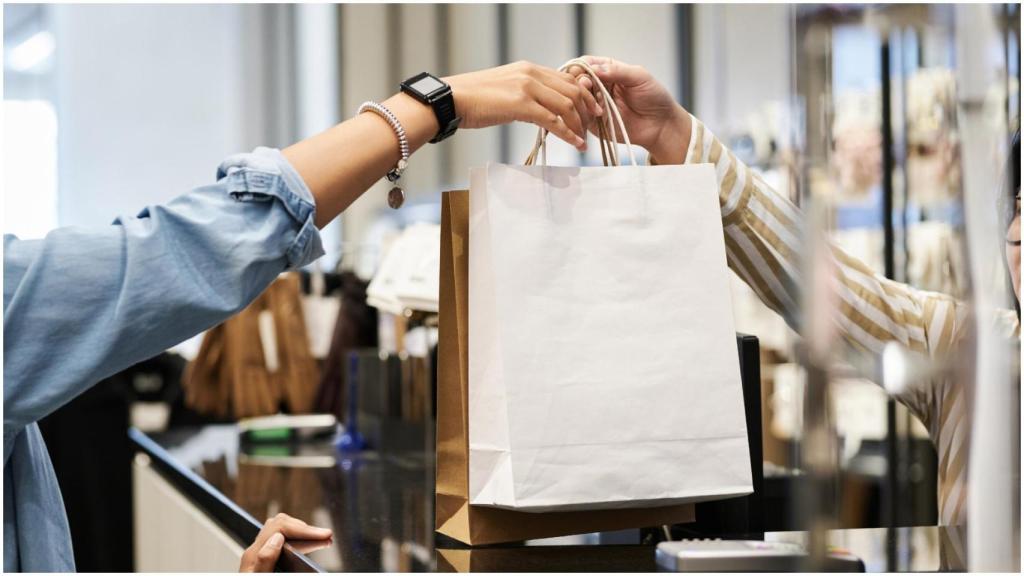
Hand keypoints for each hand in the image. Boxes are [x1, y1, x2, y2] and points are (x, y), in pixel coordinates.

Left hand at [239, 513, 332, 571]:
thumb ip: (265, 561)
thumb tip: (277, 539)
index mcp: (253, 556)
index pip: (280, 528)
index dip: (304, 530)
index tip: (324, 536)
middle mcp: (255, 552)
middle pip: (281, 525)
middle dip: (307, 529)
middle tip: (327, 538)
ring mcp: (258, 556)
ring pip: (281, 531)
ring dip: (303, 532)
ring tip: (322, 540)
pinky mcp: (264, 562)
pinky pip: (281, 541)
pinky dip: (298, 540)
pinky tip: (308, 547)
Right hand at [445, 61, 603, 151]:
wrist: (452, 99)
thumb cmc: (473, 99)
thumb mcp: (505, 89)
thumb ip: (525, 94)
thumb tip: (539, 109)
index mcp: (529, 68)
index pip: (567, 79)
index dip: (584, 95)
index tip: (592, 110)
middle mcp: (532, 74)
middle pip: (573, 90)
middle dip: (587, 110)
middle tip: (592, 127)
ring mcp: (527, 87)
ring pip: (567, 105)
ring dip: (579, 124)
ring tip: (583, 140)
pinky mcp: (521, 104)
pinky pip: (553, 120)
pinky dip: (568, 133)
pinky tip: (575, 143)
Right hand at [570, 56, 691, 163]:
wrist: (661, 125)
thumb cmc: (655, 97)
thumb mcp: (639, 77)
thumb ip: (617, 70)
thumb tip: (594, 69)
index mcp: (609, 71)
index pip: (587, 64)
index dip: (581, 66)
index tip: (581, 69)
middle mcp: (599, 87)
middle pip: (578, 81)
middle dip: (580, 82)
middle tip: (587, 85)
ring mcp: (596, 105)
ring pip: (578, 99)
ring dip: (582, 98)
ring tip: (594, 101)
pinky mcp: (596, 123)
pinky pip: (583, 118)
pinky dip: (584, 115)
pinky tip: (594, 113)